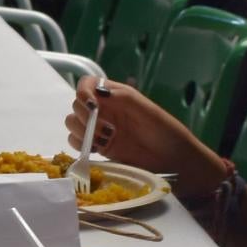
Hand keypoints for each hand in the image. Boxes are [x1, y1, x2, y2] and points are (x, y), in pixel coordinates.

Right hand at [66, 80, 216, 184]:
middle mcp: (104, 110)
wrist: (173, 161)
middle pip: (76, 104)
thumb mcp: (147, 110)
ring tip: (103, 140)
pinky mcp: (98, 148)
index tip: (92, 106)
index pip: (87, 84)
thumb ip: (123, 98)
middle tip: (103, 128)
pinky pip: (76, 142)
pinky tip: (98, 149)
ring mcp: (99, 129)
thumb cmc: (165, 132)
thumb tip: (97, 93)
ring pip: (73, 123)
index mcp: (115, 95)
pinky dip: (80, 144)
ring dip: (81, 131)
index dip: (83, 92)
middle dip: (83, 115)